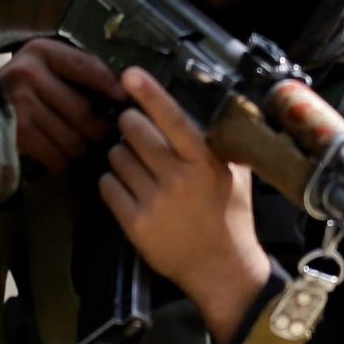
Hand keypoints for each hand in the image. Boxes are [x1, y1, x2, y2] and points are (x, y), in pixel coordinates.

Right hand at [2, 37, 125, 173]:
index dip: (109, 85)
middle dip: (97, 128)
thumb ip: (77, 71)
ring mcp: (20, 104)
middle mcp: (29, 73)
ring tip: (78, 145)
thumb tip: (122, 89)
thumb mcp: (44, 64)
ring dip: (79, 147)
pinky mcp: (15, 132)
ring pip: (72, 138)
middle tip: (100, 134)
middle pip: (83, 111)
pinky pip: (54, 156)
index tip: (124, 98)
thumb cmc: (20, 85)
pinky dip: (61, 161)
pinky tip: (59, 157)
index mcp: (41, 51)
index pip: (87, 67)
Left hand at [99, 68, 271, 343]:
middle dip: (129, 125)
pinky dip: (113, 182)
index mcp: (204, 162)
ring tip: (137, 167)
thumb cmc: (231, 216)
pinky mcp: (135, 224)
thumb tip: (204, 109)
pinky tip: (128, 188)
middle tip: (134, 130)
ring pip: (117, 158)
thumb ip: (218, 143)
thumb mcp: (235, 174)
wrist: (221, 268)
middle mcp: (178, 178)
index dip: (150, 94)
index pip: (173, 119)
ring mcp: (154, 202)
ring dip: (121, 156)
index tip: (130, 74)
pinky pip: (108, 186)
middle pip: (134, 131)